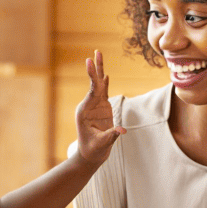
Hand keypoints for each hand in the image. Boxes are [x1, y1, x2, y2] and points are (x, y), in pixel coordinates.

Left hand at [74, 50, 124, 165]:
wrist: (91, 155)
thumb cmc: (93, 150)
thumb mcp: (102, 144)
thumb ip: (111, 135)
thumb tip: (122, 130)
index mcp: (84, 111)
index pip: (91, 91)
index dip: (92, 77)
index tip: (89, 62)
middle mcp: (88, 105)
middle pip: (94, 83)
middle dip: (95, 68)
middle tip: (96, 52)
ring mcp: (95, 106)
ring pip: (98, 85)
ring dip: (99, 71)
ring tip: (98, 54)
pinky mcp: (102, 108)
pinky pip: (103, 92)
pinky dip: (104, 82)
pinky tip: (105, 74)